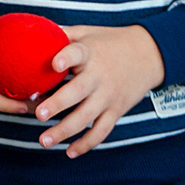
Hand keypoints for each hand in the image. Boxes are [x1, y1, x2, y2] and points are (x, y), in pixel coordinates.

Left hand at [33, 24, 164, 156]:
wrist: (151, 54)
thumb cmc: (111, 42)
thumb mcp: (89, 32)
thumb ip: (63, 34)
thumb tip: (33, 32)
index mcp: (90, 53)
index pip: (77, 53)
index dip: (66, 58)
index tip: (54, 64)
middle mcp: (99, 77)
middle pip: (78, 92)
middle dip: (58, 104)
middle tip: (39, 115)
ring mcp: (109, 96)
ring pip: (87, 117)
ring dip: (65, 131)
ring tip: (44, 141)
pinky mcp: (117, 110)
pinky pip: (102, 131)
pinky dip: (87, 143)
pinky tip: (70, 152)